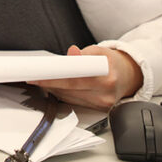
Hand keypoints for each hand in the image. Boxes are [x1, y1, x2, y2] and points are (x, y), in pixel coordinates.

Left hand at [28, 45, 143, 109]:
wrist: (130, 76)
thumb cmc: (112, 62)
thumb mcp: (100, 51)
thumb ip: (83, 53)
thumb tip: (71, 53)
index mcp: (107, 76)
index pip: (74, 78)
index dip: (53, 77)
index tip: (37, 75)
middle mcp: (105, 93)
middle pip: (69, 89)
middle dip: (48, 82)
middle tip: (31, 76)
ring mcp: (103, 104)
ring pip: (69, 97)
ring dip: (53, 89)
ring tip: (40, 79)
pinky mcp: (99, 110)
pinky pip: (75, 102)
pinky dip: (63, 94)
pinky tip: (54, 87)